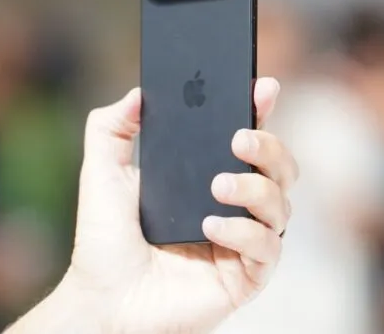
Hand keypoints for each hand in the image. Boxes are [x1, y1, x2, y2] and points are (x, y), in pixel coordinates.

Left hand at [8, 77, 296, 332]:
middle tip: (238, 138)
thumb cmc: (105, 239)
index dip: (261, 110)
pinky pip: (267, 248)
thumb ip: (111, 127)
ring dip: (255, 187)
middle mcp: (235, 206)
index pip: (249, 137)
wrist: (102, 298)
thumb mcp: (101, 172)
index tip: (262, 86)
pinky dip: (244, 231)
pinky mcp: (246, 277)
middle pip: (280, 167)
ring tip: (216, 185)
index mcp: (209, 176)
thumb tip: (137, 94)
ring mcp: (243, 241)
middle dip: (270, 145)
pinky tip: (210, 227)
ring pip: (281, 204)